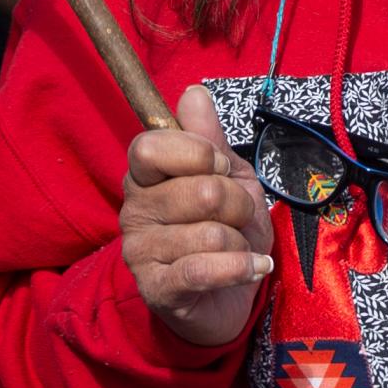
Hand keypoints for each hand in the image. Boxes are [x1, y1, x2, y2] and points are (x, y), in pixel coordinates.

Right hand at [121, 86, 276, 347]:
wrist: (228, 295)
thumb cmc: (226, 228)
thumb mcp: (227, 177)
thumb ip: (208, 138)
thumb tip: (193, 91)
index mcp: (144, 175)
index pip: (152, 147)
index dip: (201, 154)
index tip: (222, 169)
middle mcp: (133, 210)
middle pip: (201, 191)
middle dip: (240, 204)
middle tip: (242, 217)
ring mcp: (140, 251)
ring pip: (210, 234)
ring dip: (241, 243)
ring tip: (239, 249)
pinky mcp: (157, 289)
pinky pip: (204, 270)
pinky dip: (241, 268)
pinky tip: (254, 268)